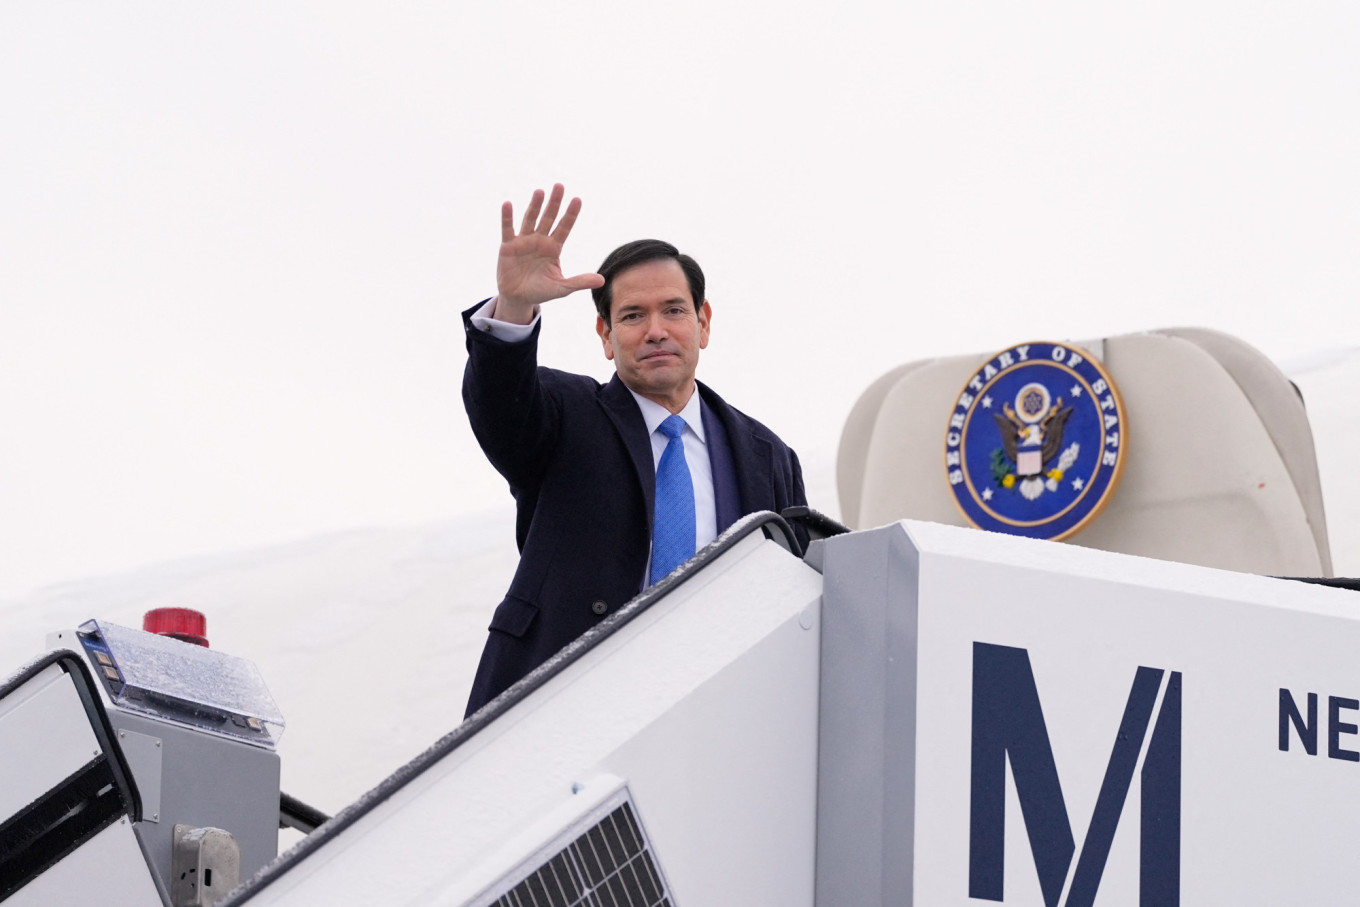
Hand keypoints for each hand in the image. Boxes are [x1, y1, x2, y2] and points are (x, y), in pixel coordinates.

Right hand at [494, 183, 604, 324]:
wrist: (518, 298)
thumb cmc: (541, 291)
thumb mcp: (562, 288)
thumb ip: (579, 282)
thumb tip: (602, 281)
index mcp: (554, 247)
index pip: (564, 227)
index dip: (570, 214)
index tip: (577, 199)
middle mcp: (540, 240)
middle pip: (549, 218)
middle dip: (554, 203)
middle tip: (560, 186)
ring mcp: (524, 241)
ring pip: (530, 219)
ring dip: (535, 206)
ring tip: (540, 191)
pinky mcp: (508, 246)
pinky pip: (508, 229)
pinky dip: (507, 217)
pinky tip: (508, 204)